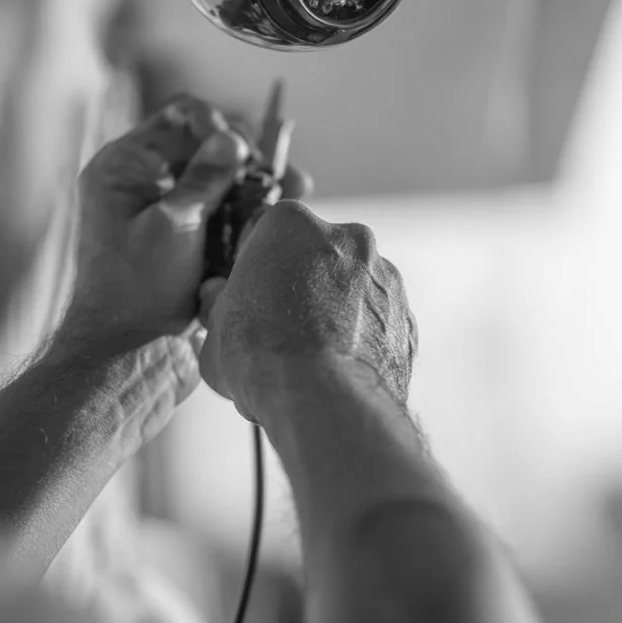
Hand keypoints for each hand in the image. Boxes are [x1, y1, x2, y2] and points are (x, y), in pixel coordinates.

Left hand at [61, 95, 309, 359]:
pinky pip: (224, 212)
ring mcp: (167, 213)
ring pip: (221, 180)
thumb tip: (232, 138)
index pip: (178, 118)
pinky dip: (251, 210)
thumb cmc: (138, 290)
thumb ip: (206, 177)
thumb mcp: (174, 224)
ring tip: (296, 185)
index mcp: (124, 168)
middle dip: (246, 155)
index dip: (216, 124)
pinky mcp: (188, 242)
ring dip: (257, 181)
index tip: (243, 150)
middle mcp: (143, 184)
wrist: (131, 358)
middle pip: (206, 146)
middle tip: (276, 171)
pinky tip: (281, 208)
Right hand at [198, 201, 417, 423]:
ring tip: (312, 357)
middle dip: (303, 285)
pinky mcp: (407, 316)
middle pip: (318, 256)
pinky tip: (340, 370)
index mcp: (291, 224)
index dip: (259, 268)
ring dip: (337, 312)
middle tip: (282, 327)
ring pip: (354, 288)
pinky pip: (379, 323)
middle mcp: (345, 237)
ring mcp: (383, 275)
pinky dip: (363, 340)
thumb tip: (219, 301)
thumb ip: (220, 305)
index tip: (253, 296)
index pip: (270, 233)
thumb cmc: (263, 355)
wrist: (323, 399)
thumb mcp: (214, 328)